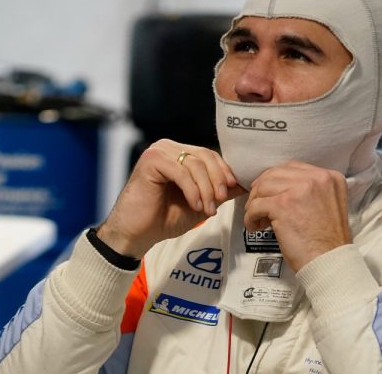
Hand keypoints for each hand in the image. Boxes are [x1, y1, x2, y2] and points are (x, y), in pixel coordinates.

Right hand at [98, 139, 243, 257]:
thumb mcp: (200, 204)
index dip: (224, 171)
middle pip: (205, 156)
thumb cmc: (164, 219)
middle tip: (220, 201)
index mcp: (178, 153)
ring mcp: (158, 152)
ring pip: (195, 165)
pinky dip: (192, 191)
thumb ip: (219, 192)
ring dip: (206, 189)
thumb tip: (245, 184)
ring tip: (207, 210)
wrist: (136, 234)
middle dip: (217, 181)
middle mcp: (168, 148)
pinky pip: (181, 172)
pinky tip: (195, 205)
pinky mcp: (151, 161)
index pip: (210, 155)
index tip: (233, 189)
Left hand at [244, 161, 349, 270]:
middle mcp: (316, 179)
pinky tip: (254, 227)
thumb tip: (278, 185)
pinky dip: (250, 217)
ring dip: (254, 204)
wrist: (329, 261)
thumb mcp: (328, 204)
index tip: (269, 193)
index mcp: (329, 177)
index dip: (275, 180)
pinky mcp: (282, 205)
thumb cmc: (327, 241)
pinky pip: (255, 205)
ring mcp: (298, 190)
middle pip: (274, 174)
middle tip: (258, 207)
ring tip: (258, 219)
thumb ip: (311, 190)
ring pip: (262, 187)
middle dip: (262, 190)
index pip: (292, 167)